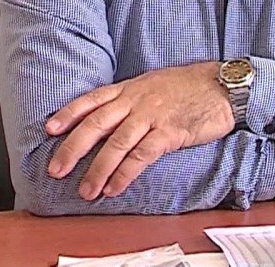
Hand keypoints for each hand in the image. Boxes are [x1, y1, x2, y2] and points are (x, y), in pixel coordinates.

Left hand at [45, 62, 232, 199]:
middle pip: (96, 124)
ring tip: (86, 190)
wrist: (225, 86)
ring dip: (97, 169)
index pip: (92, 100)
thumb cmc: (192, 86)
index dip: (69, 114)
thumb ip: (133, 97)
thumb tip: (113, 115)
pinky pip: (141, 155)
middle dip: (72, 148)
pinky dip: (125, 173)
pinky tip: (115, 186)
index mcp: (131, 88)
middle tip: (56, 169)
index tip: (49, 129)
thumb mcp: (156, 83)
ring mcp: (153, 115)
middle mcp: (137, 100)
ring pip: (116, 144)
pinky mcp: (170, 132)